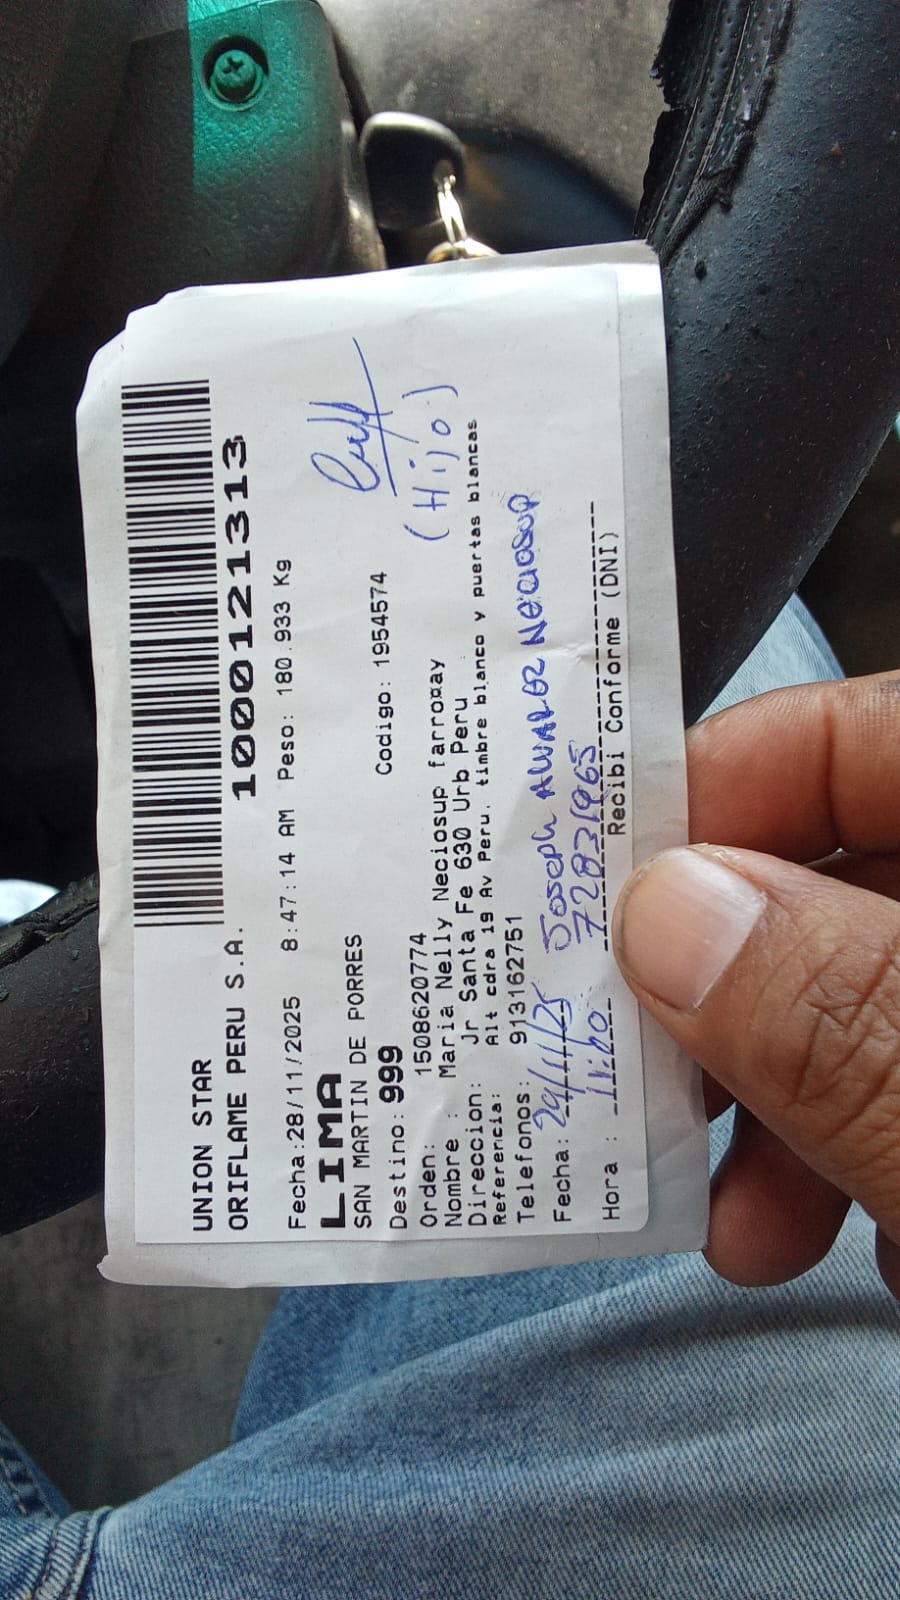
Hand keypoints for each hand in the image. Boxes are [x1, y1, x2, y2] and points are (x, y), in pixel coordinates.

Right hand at [612, 671, 899, 1298]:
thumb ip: (845, 1020)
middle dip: (734, 993)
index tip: (606, 882)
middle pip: (848, 883)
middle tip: (637, 1073)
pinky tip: (862, 1248)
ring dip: (787, 1108)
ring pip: (871, 1003)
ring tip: (742, 1226)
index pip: (876, 735)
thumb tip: (664, 914)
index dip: (733, 784)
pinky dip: (868, 1159)